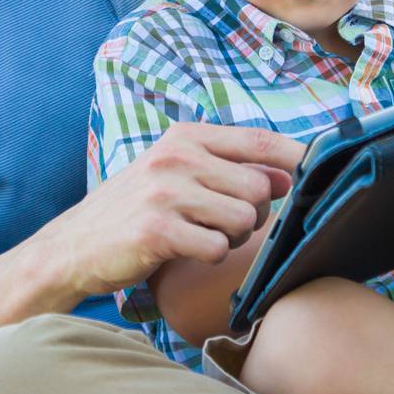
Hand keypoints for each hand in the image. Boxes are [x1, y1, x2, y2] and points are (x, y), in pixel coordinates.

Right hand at [0, 122, 304, 317]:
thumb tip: (286, 178)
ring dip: (231, 237)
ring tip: (199, 237)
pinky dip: (210, 256)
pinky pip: (216, 248)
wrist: (72, 247)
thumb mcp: (178, 176)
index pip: (260, 139)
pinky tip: (185, 252)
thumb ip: (231, 171)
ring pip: (244, 219)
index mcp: (185, 136)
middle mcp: (176, 156)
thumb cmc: (134, 210)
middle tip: (220, 224)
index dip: (298, 157)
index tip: (321, 171)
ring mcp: (165, 191)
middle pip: (259, 188)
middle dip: (252, 214)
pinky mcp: (156, 230)